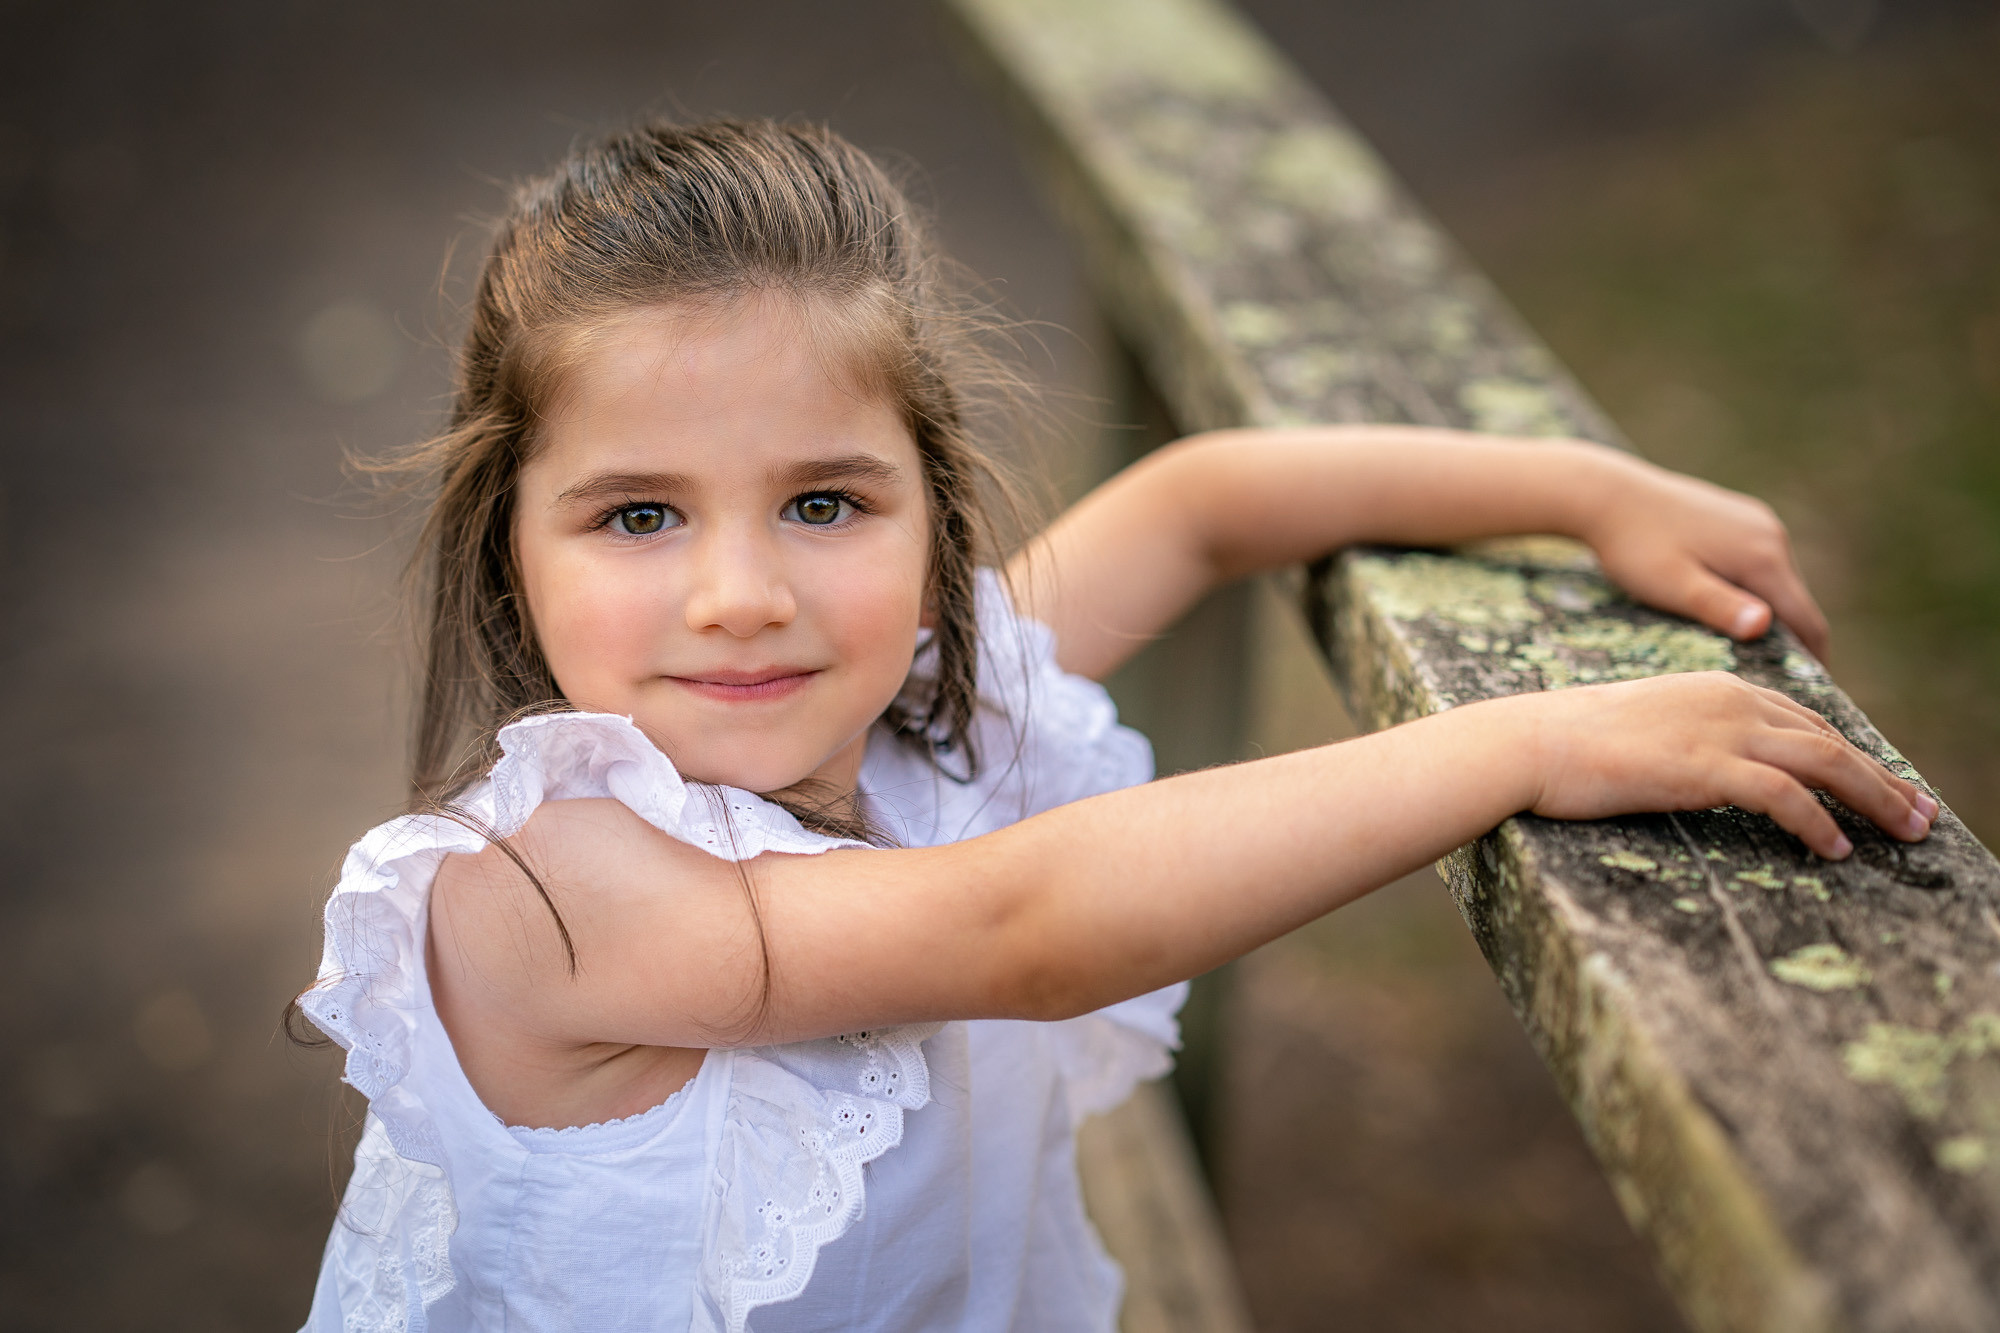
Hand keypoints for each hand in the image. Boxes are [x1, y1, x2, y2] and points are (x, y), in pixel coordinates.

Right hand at [1524, 672, 1934, 858]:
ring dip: (1875, 798)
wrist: (1531, 740)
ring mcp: (1721, 731)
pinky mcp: (1705, 767)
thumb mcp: (1647, 728)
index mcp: (1720, 687)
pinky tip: (1835, 849)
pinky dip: (1818, 823)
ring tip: (1906, 833)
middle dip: (1882, 778)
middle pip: (1829, 739)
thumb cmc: (1573, 742)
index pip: (1804, 721)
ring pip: (1825, 761)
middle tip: (1921, 815)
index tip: (1882, 785)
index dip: (1851, 754)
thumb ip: (1691, 738)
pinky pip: (1784, 796)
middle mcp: (1732, 700)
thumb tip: (1708, 770)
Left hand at [1579, 453, 1830, 660]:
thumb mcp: (1673, 585)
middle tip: (1776, 682)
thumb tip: (1764, 625)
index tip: (1806, 696)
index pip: (1807, 621)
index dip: (1812, 662)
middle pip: (1796, 602)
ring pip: (1777, 582)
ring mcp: (1757, 522)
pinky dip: (1754, 589)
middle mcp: (1770, 534)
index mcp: (1762, 556)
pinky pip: (1759, 562)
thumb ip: (1718, 606)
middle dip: (1792, 641)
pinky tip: (1730, 609)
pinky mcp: (1740, 516)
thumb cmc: (1635, 546)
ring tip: (1753, 652)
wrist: (1608, 494)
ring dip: (1771, 614)